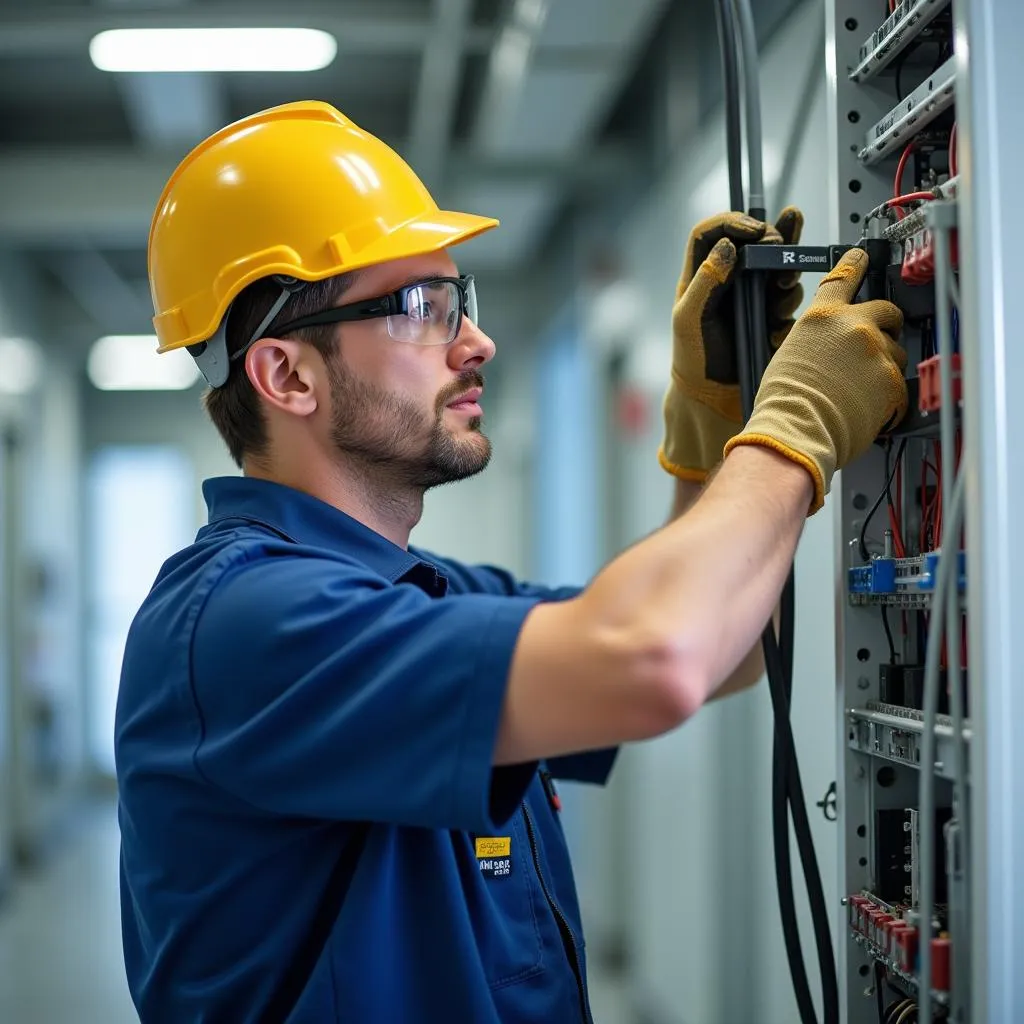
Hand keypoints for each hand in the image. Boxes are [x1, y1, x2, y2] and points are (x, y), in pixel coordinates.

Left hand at [659, 207, 803, 481]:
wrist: (713, 395)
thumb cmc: (692, 358)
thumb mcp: (688, 319)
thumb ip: (704, 282)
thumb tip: (727, 247)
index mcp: (700, 275)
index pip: (712, 232)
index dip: (732, 221)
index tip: (754, 229)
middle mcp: (728, 279)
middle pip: (754, 241)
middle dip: (772, 240)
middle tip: (779, 249)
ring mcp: (751, 295)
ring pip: (777, 267)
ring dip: (783, 275)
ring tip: (780, 294)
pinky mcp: (770, 313)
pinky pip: (788, 298)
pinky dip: (787, 307)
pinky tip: (775, 327)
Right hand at [723, 248, 907, 513]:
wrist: (796, 431)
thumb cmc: (784, 403)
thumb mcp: (790, 354)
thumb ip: (817, 339)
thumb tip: (832, 345)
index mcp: (821, 318)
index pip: (843, 277)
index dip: (856, 263)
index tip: (863, 255)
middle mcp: (852, 326)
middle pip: (886, 310)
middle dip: (887, 325)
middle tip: (878, 344)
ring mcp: (876, 351)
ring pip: (897, 351)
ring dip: (885, 367)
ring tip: (862, 391)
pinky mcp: (892, 379)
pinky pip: (900, 384)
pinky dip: (889, 398)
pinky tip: (868, 409)